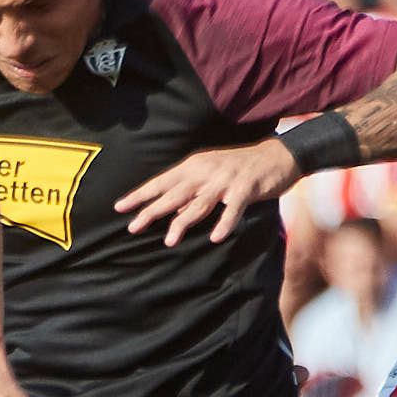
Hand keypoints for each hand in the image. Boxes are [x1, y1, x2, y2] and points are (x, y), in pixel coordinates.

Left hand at [115, 138, 300, 245]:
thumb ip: (192, 193)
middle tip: (133, 227)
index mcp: (194, 166)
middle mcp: (206, 171)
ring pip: (200, 203)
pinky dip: (224, 223)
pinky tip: (216, 237)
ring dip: (184, 222)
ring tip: (170, 241)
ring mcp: (226, 180)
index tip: (119, 207)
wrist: (278, 156)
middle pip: (174, 194)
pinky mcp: (246, 189)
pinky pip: (233, 209)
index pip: (161, 182)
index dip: (140, 195)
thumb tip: (170, 213)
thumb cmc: (240, 167)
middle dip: (152, 211)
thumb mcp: (210, 175)